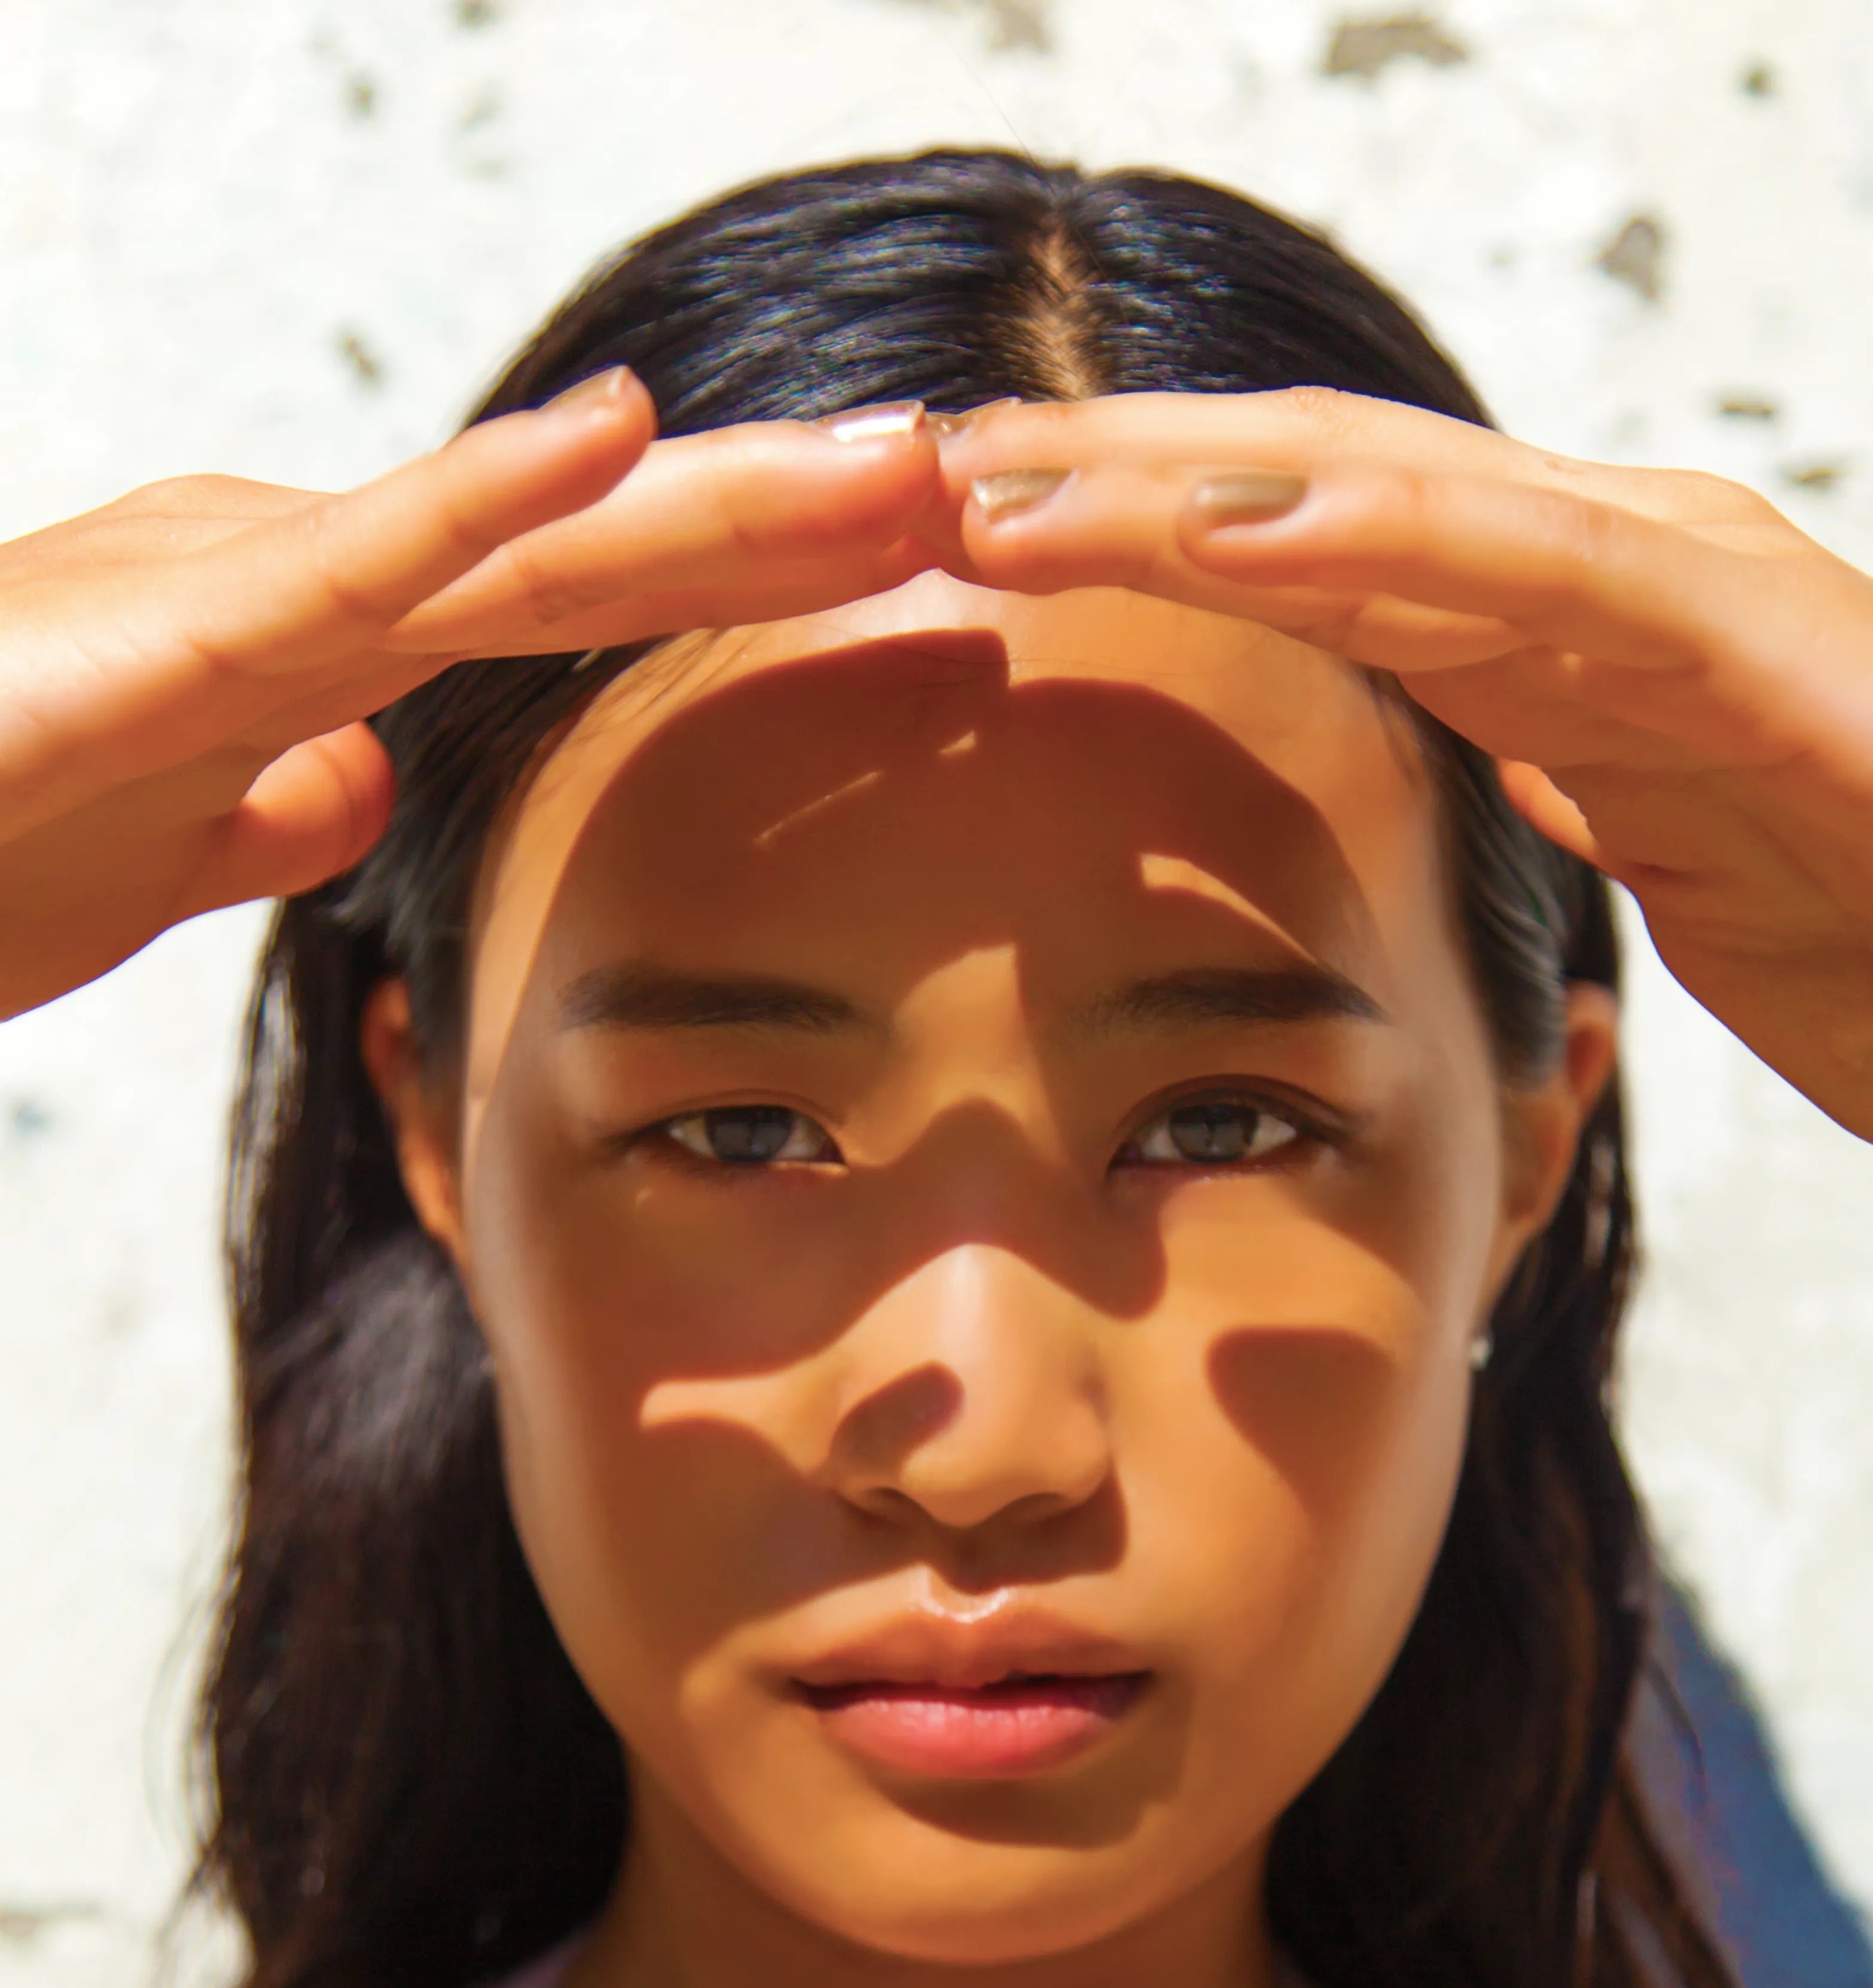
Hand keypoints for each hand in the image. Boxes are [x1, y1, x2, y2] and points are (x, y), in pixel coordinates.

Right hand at [0, 379, 937, 1018]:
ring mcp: (240, 597)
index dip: (750, 593)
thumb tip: (353, 784)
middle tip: (990, 501)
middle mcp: (303, 591)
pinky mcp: (164, 637)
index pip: (578, 615)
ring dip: (729, 502)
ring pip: (529, 545)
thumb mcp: (131, 852)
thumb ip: (244, 810)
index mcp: (312, 651)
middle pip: (601, 564)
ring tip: (908, 461)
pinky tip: (622, 433)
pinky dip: (488, 501)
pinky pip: (349, 564)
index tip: (914, 589)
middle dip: (801, 534)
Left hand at [933, 392, 1872, 1137]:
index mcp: (1562, 629)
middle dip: (1109, 479)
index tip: (953, 553)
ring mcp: (1680, 591)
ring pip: (1393, 503)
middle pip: (1312, 495)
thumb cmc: (1870, 919)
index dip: (1125, 534)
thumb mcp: (1658, 847)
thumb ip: (1568, 767)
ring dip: (1183, 487)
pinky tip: (1238, 528)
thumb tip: (1488, 744)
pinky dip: (1384, 545)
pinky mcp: (1747, 654)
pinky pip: (1540, 582)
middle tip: (916, 482)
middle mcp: (1608, 572)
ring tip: (1004, 487)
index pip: (1306, 553)